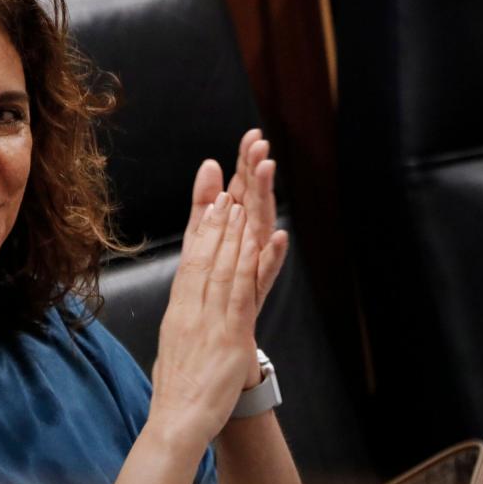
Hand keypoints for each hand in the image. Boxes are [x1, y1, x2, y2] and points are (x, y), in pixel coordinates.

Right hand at [147, 132, 288, 450]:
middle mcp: (192, 305)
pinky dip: (261, 262)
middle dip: (218, 211)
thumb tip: (186, 308)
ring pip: (225, 262)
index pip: (191, 254)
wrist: (176, 421)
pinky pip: (248, 290)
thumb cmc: (179, 390)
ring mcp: (211, 317)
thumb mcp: (178, 346)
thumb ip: (185, 321)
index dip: (201, 220)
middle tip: (227, 174)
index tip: (210, 191)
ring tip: (243, 194)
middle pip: (205, 249)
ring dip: (235, 226)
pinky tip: (271, 237)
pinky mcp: (232, 332)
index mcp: (180, 307)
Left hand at [190, 130, 288, 317]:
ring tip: (268, 173)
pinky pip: (265, 274)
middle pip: (254, 204)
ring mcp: (255, 270)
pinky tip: (279, 237)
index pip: (242, 191)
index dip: (246, 163)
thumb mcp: (202, 240)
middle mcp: (250, 247)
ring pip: (261, 232)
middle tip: (261, 146)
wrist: (214, 348)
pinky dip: (273, 257)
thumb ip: (205, 203)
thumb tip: (211, 163)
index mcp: (236, 231)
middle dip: (257, 174)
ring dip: (265, 202)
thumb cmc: (213, 291)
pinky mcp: (255, 296)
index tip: (252, 135)